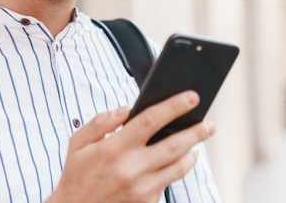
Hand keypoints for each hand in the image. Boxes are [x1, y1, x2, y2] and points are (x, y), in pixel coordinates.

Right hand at [46, 91, 215, 202]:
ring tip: (197, 143)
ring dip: (192, 153)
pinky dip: (176, 170)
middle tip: (209, 124)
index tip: (191, 96)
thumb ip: (100, 122)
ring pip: (179, 167)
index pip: (151, 120)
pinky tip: (178, 162)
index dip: (174, 106)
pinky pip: (168, 183)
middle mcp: (132, 169)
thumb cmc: (76, 176)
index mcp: (114, 148)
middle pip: (175, 145)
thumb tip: (126, 109)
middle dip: (196, 132)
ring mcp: (142, 189)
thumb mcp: (78, 144)